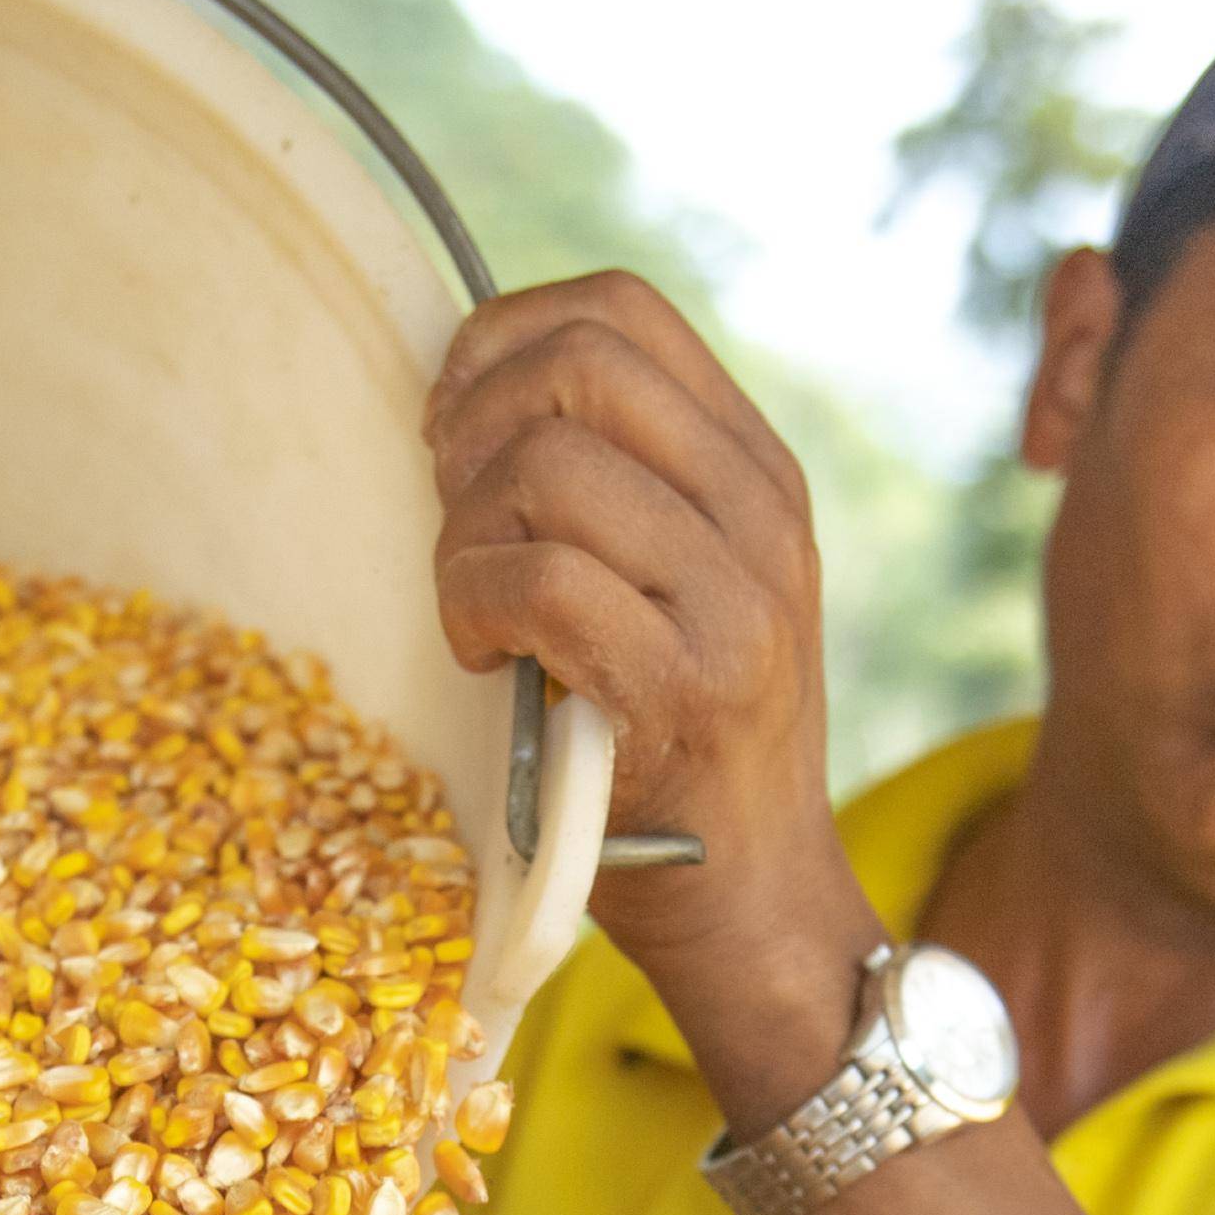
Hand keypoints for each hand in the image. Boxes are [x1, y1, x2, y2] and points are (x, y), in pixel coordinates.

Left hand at [425, 274, 871, 1024]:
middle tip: (454, 518)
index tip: (454, 422)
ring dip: (465, 533)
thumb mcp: (684, 586)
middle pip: (578, 363)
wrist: (760, 906)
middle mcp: (761, 515)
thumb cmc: (683, 750)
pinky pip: (538, 580)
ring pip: (547, 466)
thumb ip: (621, 486)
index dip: (503, 335)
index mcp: (757, 470)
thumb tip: (470, 395)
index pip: (621, 308)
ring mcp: (734, 599)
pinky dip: (473, 606)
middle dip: (473, 424)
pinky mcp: (687, 687)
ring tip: (474, 606)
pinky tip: (488, 661)